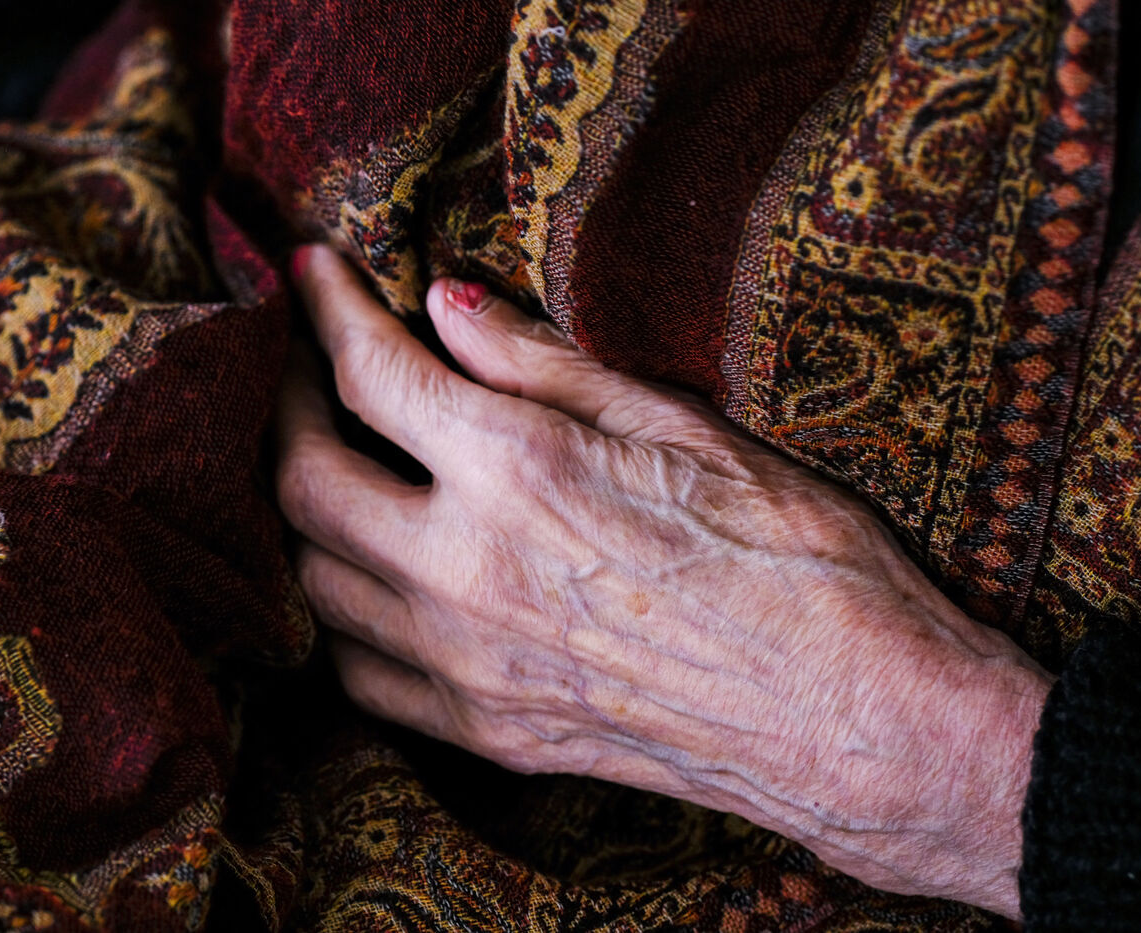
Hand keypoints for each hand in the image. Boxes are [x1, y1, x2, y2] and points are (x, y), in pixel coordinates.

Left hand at [275, 244, 1052, 917]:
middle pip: (301, 479)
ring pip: (313, 582)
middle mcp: (466, 571)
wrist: (856, 717)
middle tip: (303, 365)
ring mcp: (466, 665)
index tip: (310, 271)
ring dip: (304, 512)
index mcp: (519, 470)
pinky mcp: (485, 734)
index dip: (325, 307)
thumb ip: (544, 363)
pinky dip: (341, 614)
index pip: (369, 371)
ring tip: (331, 464)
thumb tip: (446, 303)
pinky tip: (373, 579)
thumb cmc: (797, 556)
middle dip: (283, 404)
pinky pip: (358, 675)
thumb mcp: (682, 425)